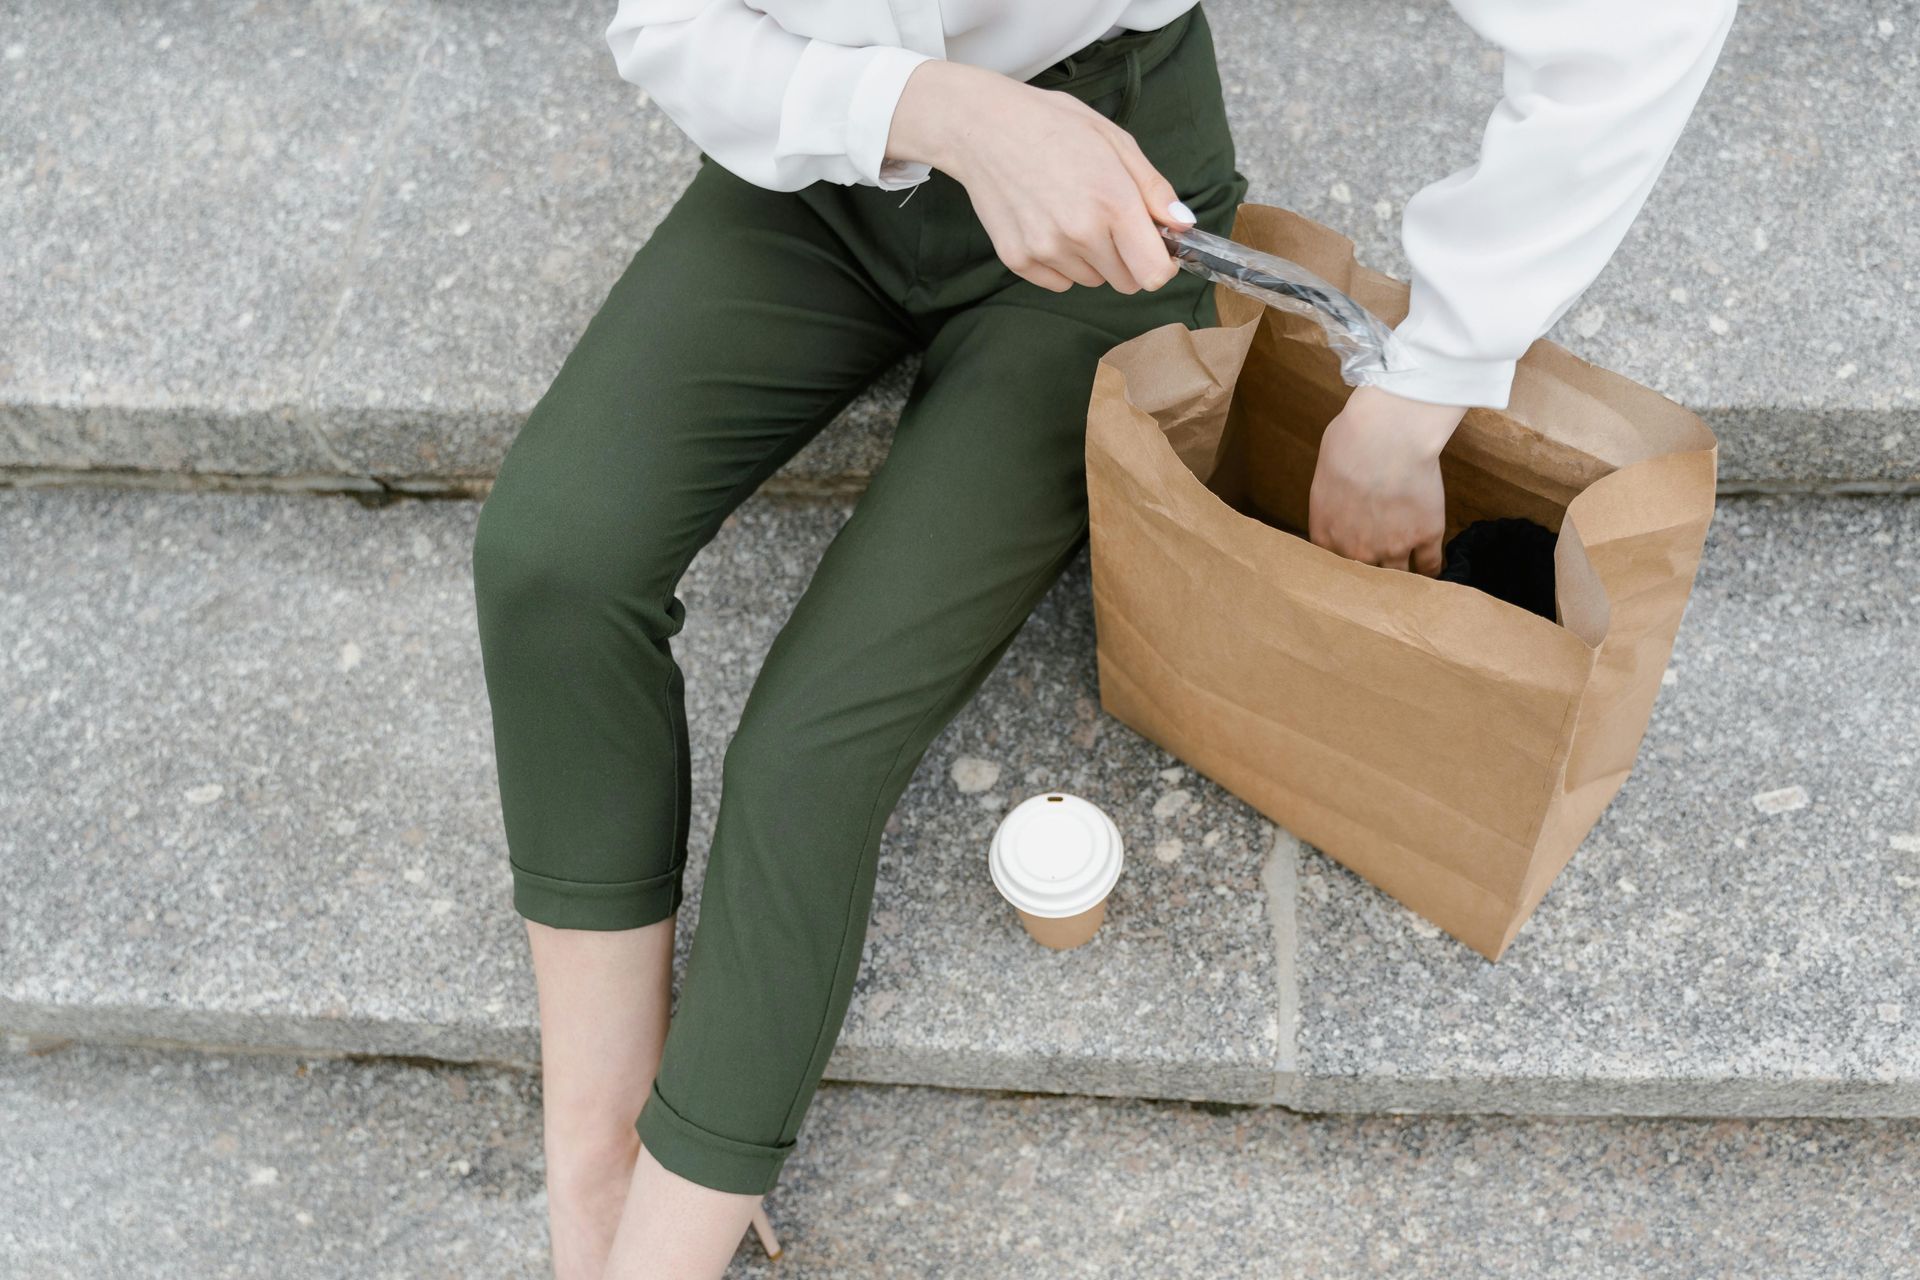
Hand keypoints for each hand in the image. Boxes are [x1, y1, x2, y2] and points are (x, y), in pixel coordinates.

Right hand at [886, 60, 1194, 293]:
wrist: (984, 127)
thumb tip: (1183, 224)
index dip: (1162, 265)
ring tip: (1071, 213)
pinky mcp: (1018, 260)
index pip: (1153, 275)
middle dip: (1127, 258)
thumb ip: (1154, 189)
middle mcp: (1080, 234)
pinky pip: (1059, 282)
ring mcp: (1046, 250)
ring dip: (1092, 258)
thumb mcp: (1115, 142)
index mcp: (1113, 203)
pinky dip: (1061, 263)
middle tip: (1108, 221)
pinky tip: (1048, 224)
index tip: (1156, 248)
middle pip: (1126, 282)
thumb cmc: (1053, 126)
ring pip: (1092, 281)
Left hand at [1307, 386, 1467, 574]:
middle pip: (1363, 577)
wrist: (1386, 437)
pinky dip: (1432, 572)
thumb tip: (1340, 489)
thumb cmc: (1349, 442)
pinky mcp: (1425, 535)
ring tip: (1406, 585)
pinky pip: (1430, 564)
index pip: (1331, 564)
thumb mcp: (1325, 470)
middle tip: (1377, 579)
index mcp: (1327, 534)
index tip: (1350, 564)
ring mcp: (1393, 546)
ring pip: (1397, 577)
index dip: (1342, 564)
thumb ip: (1332, 495)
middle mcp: (1357, 549)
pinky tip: (1432, 576)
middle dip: (1369, 577)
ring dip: (1401, 580)